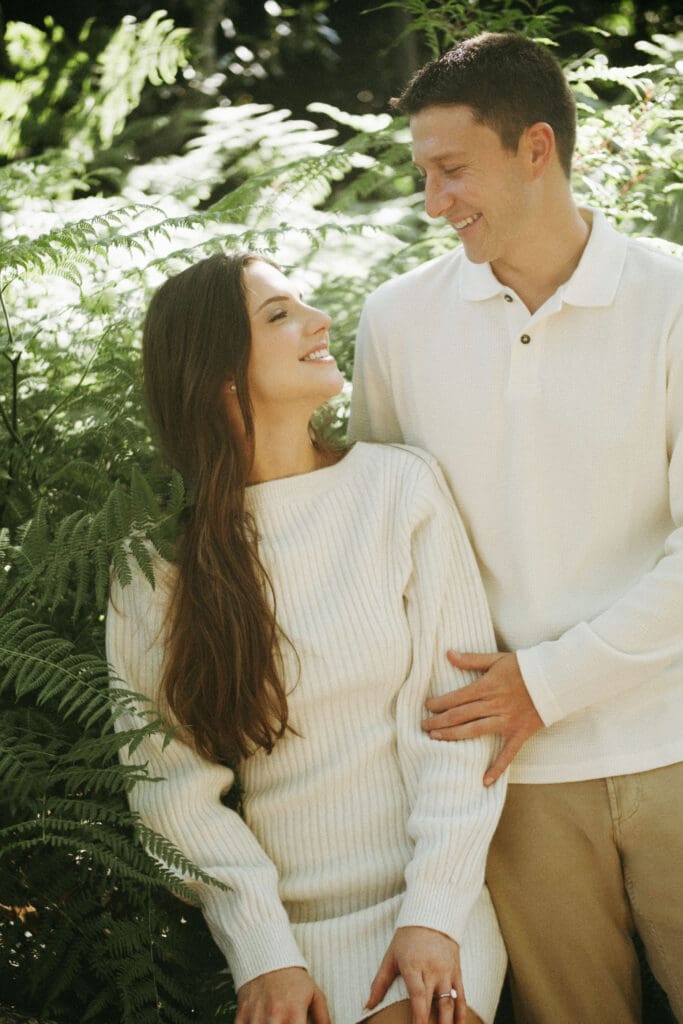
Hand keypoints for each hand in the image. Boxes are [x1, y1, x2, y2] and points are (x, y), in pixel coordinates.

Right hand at [236, 967, 330, 1023]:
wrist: (267, 953)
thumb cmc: (292, 976)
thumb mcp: (314, 993)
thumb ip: (323, 1018)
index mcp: (294, 1013)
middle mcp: (274, 1016)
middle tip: (286, 1023)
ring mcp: (256, 1016)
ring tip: (274, 1022)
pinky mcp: (242, 1014)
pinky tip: (260, 1022)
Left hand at [365, 926, 465, 1023]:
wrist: (432, 916)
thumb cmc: (407, 939)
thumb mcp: (390, 958)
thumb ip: (379, 984)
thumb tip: (366, 1006)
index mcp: (413, 966)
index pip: (418, 996)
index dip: (418, 1017)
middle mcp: (432, 970)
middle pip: (436, 1004)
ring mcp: (447, 972)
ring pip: (450, 1002)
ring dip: (449, 1022)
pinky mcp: (457, 971)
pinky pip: (462, 995)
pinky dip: (461, 1012)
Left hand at [422, 651, 543, 785]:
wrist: (556, 678)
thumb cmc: (525, 667)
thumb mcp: (497, 659)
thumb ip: (472, 659)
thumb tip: (448, 654)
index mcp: (487, 687)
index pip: (457, 697)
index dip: (439, 703)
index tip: (426, 706)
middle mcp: (494, 705)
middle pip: (461, 715)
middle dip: (439, 721)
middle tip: (423, 726)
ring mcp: (506, 721)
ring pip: (475, 731)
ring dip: (454, 736)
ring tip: (435, 739)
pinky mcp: (519, 733)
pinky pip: (508, 753)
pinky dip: (497, 768)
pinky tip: (484, 781)